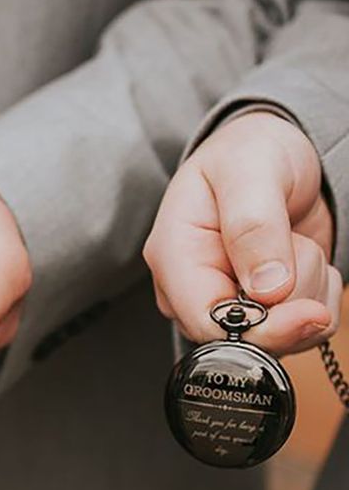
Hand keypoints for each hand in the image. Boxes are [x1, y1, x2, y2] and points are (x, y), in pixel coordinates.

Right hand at [144, 111, 340, 354]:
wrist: (274, 155)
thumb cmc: (248, 153)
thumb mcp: (249, 170)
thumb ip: (253, 225)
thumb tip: (267, 289)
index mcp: (174, 255)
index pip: (205, 322)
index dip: (260, 328)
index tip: (309, 311)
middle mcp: (192, 288)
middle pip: (246, 335)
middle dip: (289, 299)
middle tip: (292, 243)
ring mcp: (223, 302)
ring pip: (281, 336)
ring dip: (306, 289)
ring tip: (289, 240)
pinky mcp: (256, 311)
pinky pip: (302, 331)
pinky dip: (317, 295)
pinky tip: (299, 258)